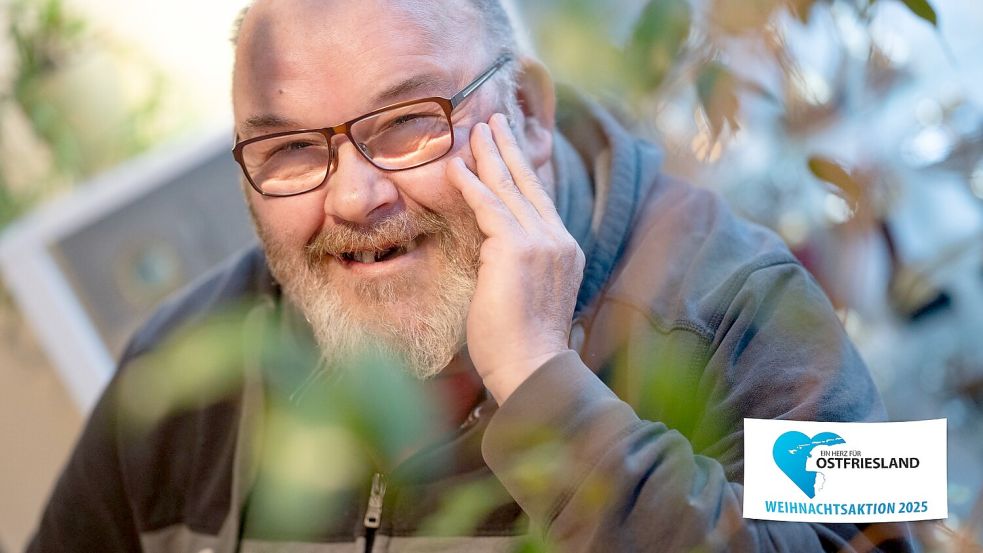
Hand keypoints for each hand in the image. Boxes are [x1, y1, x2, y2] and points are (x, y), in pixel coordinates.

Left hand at [446, 113, 584, 403]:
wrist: (532, 367)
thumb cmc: (521, 346)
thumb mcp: (524, 296)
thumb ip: (515, 267)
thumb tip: (491, 255)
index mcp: (564, 251)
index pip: (540, 200)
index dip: (523, 169)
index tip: (510, 146)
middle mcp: (557, 240)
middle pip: (529, 183)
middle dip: (509, 148)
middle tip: (495, 118)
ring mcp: (541, 242)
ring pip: (510, 188)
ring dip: (489, 155)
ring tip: (475, 129)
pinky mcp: (516, 249)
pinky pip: (489, 207)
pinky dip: (471, 185)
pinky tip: (455, 167)